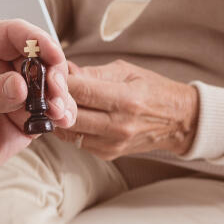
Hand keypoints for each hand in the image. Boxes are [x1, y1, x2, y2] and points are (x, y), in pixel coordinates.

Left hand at [0, 20, 73, 220]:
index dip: (35, 40)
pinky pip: (48, 113)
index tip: (50, 54)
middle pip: (38, 59)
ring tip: (57, 111)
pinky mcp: (23, 121)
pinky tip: (60, 120)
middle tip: (54, 89)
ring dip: (60, 96)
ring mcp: (14, 95)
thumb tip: (19, 85)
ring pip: (48, 86)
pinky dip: (60, 115)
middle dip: (52, 72)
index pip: (13, 34)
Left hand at [61, 58, 198, 158]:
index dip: (58, 82)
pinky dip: (69, 128)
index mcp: (126, 99)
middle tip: (45, 89)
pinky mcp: (108, 154)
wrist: (179, 121)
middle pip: (69, 115)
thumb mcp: (126, 71)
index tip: (48, 74)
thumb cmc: (153, 90)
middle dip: (52, 100)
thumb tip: (63, 69)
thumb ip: (92, 73)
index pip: (81, 91)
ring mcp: (113, 143)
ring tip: (55, 101)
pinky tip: (71, 115)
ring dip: (57, 116)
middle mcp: (119, 125)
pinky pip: (76, 141)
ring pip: (68, 131)